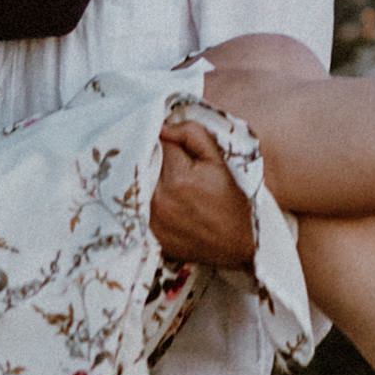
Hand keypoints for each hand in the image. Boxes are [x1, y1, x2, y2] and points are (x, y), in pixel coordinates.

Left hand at [149, 121, 256, 267]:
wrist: (235, 248)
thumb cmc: (230, 203)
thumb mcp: (218, 162)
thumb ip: (192, 135)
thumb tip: (164, 126)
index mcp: (178, 178)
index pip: (160, 142)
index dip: (171, 142)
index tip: (181, 151)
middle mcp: (158, 199)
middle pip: (145, 161)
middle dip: (157, 158)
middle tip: (176, 167)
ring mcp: (150, 219)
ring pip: (140, 182)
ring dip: (150, 177)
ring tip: (173, 186)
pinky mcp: (148, 233)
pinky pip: (138, 205)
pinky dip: (148, 198)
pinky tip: (166, 202)